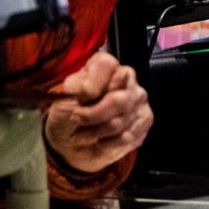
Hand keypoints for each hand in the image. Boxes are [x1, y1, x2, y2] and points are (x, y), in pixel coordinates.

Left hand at [43, 51, 151, 173]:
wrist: (70, 141)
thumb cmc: (68, 115)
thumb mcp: (63, 99)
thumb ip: (76, 89)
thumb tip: (87, 90)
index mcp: (105, 67)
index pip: (107, 66)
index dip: (92, 84)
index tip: (79, 98)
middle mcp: (126, 79)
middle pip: (118, 99)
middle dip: (94, 116)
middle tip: (78, 119)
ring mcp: (138, 99)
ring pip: (121, 121)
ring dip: (97, 132)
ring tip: (85, 133)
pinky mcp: (145, 120)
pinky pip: (128, 136)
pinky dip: (108, 142)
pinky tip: (100, 140)